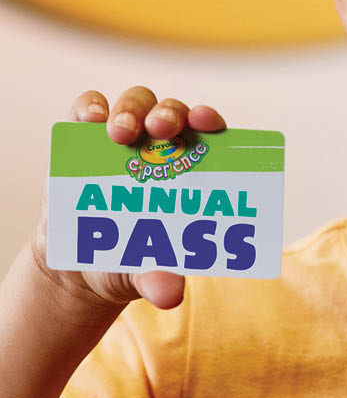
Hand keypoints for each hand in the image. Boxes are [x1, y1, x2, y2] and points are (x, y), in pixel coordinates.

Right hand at [32, 86, 225, 311]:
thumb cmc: (134, 258)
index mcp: (193, 165)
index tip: (207, 122)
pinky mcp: (84, 138)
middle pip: (172, 111)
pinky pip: (88, 110)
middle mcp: (162, 142)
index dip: (211, 120)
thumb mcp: (146, 271)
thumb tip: (169, 294)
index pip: (210, 131)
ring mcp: (124, 136)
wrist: (84, 265)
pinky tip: (89, 119)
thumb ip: (159, 278)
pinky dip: (90, 107)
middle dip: (169, 114)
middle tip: (160, 128)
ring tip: (121, 133)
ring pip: (135, 103)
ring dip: (131, 110)